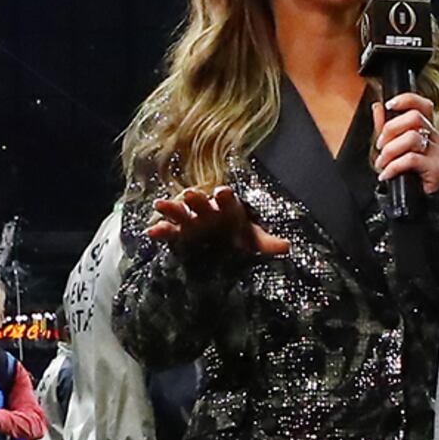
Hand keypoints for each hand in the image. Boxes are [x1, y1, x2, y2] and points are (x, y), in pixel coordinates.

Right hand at [140, 183, 289, 264]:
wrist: (224, 240)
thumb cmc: (240, 233)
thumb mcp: (254, 239)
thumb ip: (268, 243)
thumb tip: (287, 247)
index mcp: (227, 207)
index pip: (227, 199)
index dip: (224, 196)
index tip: (223, 192)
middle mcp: (208, 210)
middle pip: (201, 202)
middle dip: (196, 198)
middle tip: (190, 194)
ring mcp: (193, 220)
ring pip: (181, 212)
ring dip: (172, 209)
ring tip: (159, 205)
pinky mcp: (181, 232)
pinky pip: (169, 231)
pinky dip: (161, 230)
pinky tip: (151, 232)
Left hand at [372, 92, 438, 196]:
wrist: (416, 201)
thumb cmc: (408, 174)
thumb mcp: (392, 147)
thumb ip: (385, 127)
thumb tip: (378, 107)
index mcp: (427, 129)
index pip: (422, 105)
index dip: (406, 100)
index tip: (389, 105)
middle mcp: (436, 137)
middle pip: (415, 118)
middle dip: (390, 129)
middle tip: (380, 145)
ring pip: (412, 137)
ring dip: (390, 150)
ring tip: (383, 163)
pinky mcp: (437, 168)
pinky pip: (412, 159)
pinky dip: (394, 166)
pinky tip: (387, 173)